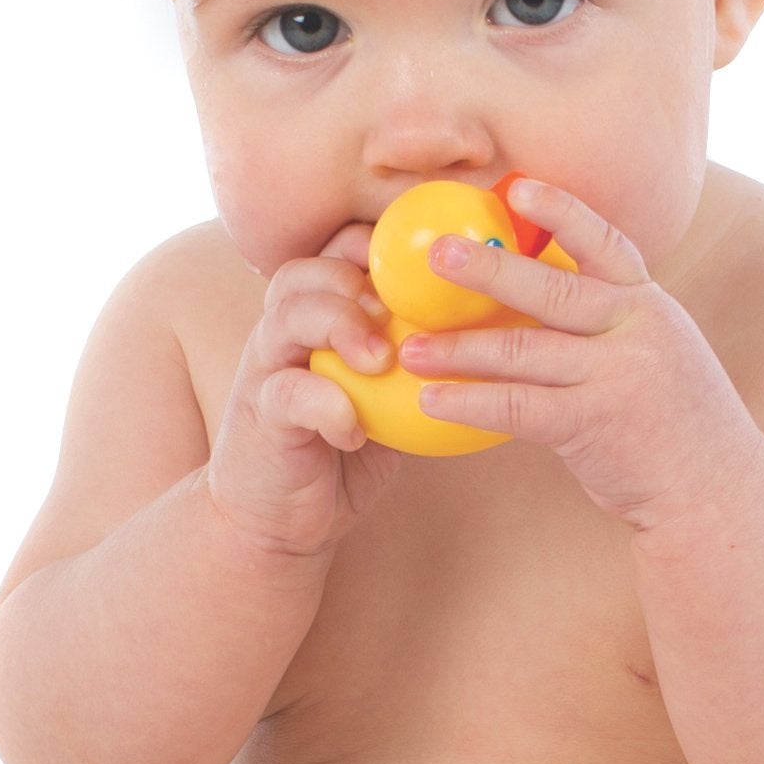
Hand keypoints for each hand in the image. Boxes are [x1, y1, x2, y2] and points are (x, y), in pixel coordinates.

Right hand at [208, 224, 401, 558]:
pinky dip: (328, 405)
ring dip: (341, 326)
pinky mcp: (261, 414)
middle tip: (392, 311)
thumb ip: (419, 358)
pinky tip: (355, 431)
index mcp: (317, 315)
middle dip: (354, 278)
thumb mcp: (390, 396)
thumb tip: (502, 328)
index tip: (423, 265)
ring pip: (288, 316)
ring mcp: (266, 369)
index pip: (335, 251)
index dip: (374, 244)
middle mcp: (284, 332)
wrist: (278, 519)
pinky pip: (288, 392)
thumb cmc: (346, 449)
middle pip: (305, 270)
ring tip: (380, 359)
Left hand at [399, 180, 756, 529]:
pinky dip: (469, 402)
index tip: (518, 186)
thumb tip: (533, 297)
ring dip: (459, 349)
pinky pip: (517, 406)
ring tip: (411, 347)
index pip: (604, 244)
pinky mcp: (594, 423)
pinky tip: (431, 400)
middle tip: (437, 254)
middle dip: (488, 270)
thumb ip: (609, 322)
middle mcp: (637, 329)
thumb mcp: (658, 350)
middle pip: (549, 290)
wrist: (717, 491)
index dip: (561, 212)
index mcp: (648, 305)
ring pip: (522, 350)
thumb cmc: (674, 419)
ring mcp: (617, 376)